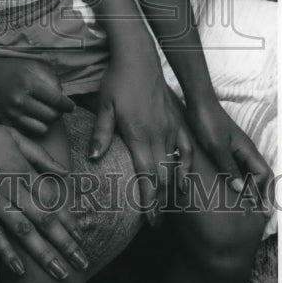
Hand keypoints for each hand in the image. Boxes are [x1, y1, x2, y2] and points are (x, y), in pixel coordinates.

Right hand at [0, 53, 74, 135]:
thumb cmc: (7, 69)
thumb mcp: (29, 64)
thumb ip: (49, 77)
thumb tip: (62, 93)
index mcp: (28, 82)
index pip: (56, 99)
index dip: (67, 105)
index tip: (70, 106)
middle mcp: (19, 99)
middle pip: (51, 116)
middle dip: (58, 113)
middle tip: (56, 108)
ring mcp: (11, 113)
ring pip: (42, 127)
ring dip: (46, 122)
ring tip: (44, 114)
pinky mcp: (4, 122)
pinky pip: (28, 131)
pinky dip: (33, 126)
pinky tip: (32, 118)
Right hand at [0, 111, 88, 279]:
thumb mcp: (12, 135)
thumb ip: (39, 154)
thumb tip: (64, 172)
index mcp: (22, 166)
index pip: (52, 199)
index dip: (68, 220)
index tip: (81, 238)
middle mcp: (11, 183)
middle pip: (43, 218)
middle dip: (65, 243)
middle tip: (82, 263)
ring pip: (22, 229)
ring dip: (43, 253)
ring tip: (60, 273)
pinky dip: (6, 252)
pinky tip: (19, 269)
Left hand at [88, 59, 192, 217]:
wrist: (139, 57)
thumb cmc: (116, 80)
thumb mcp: (104, 104)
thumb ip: (101, 132)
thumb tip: (94, 157)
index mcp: (139, 133)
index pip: (147, 175)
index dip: (149, 201)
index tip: (149, 221)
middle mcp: (158, 134)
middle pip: (163, 176)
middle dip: (161, 203)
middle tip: (156, 225)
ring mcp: (170, 127)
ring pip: (177, 165)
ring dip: (173, 189)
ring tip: (170, 209)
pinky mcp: (177, 120)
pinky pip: (187, 148)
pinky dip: (187, 167)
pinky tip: (184, 180)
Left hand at [185, 97, 271, 211]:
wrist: (198, 103)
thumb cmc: (207, 123)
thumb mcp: (216, 146)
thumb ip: (229, 167)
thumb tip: (242, 190)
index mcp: (248, 150)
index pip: (263, 174)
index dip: (259, 191)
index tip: (252, 205)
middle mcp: (247, 151)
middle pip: (264, 175)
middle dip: (265, 193)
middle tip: (263, 214)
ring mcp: (239, 150)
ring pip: (254, 172)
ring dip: (256, 189)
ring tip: (254, 207)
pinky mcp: (230, 149)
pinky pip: (243, 168)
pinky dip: (245, 181)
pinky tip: (238, 190)